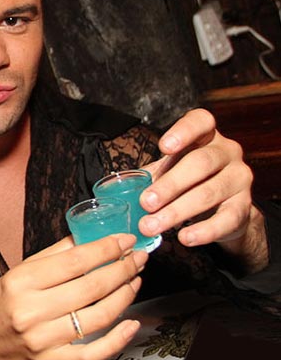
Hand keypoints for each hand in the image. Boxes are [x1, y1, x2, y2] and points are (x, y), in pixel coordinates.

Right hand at [0, 234, 146, 359]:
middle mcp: (32, 311)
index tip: (124, 240)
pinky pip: (93, 353)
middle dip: (121, 269)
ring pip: (98, 317)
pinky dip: (117, 339)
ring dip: (124, 296)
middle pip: (90, 288)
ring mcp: (44, 340)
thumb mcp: (16, 273)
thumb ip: (52, 256)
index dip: (105, 249)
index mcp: (21, 282)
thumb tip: (87, 238)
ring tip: (134, 281)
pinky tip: (132, 324)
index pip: (74, 261)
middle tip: (138, 257)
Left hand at [138, 109, 267, 269]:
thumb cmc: (191, 180)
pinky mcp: (244, 207)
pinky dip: (203, 231)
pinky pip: (226, 219)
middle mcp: (228, 152)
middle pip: (200, 163)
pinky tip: (184, 237)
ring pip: (209, 193)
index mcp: (206, 136)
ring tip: (151, 225)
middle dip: (170, 184)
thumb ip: (151, 173)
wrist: (226, 206)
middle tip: (145, 203)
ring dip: (176, 211)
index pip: (200, 122)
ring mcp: (239, 179)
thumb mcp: (171, 169)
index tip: (164, 147)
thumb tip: (115, 188)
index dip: (183, 132)